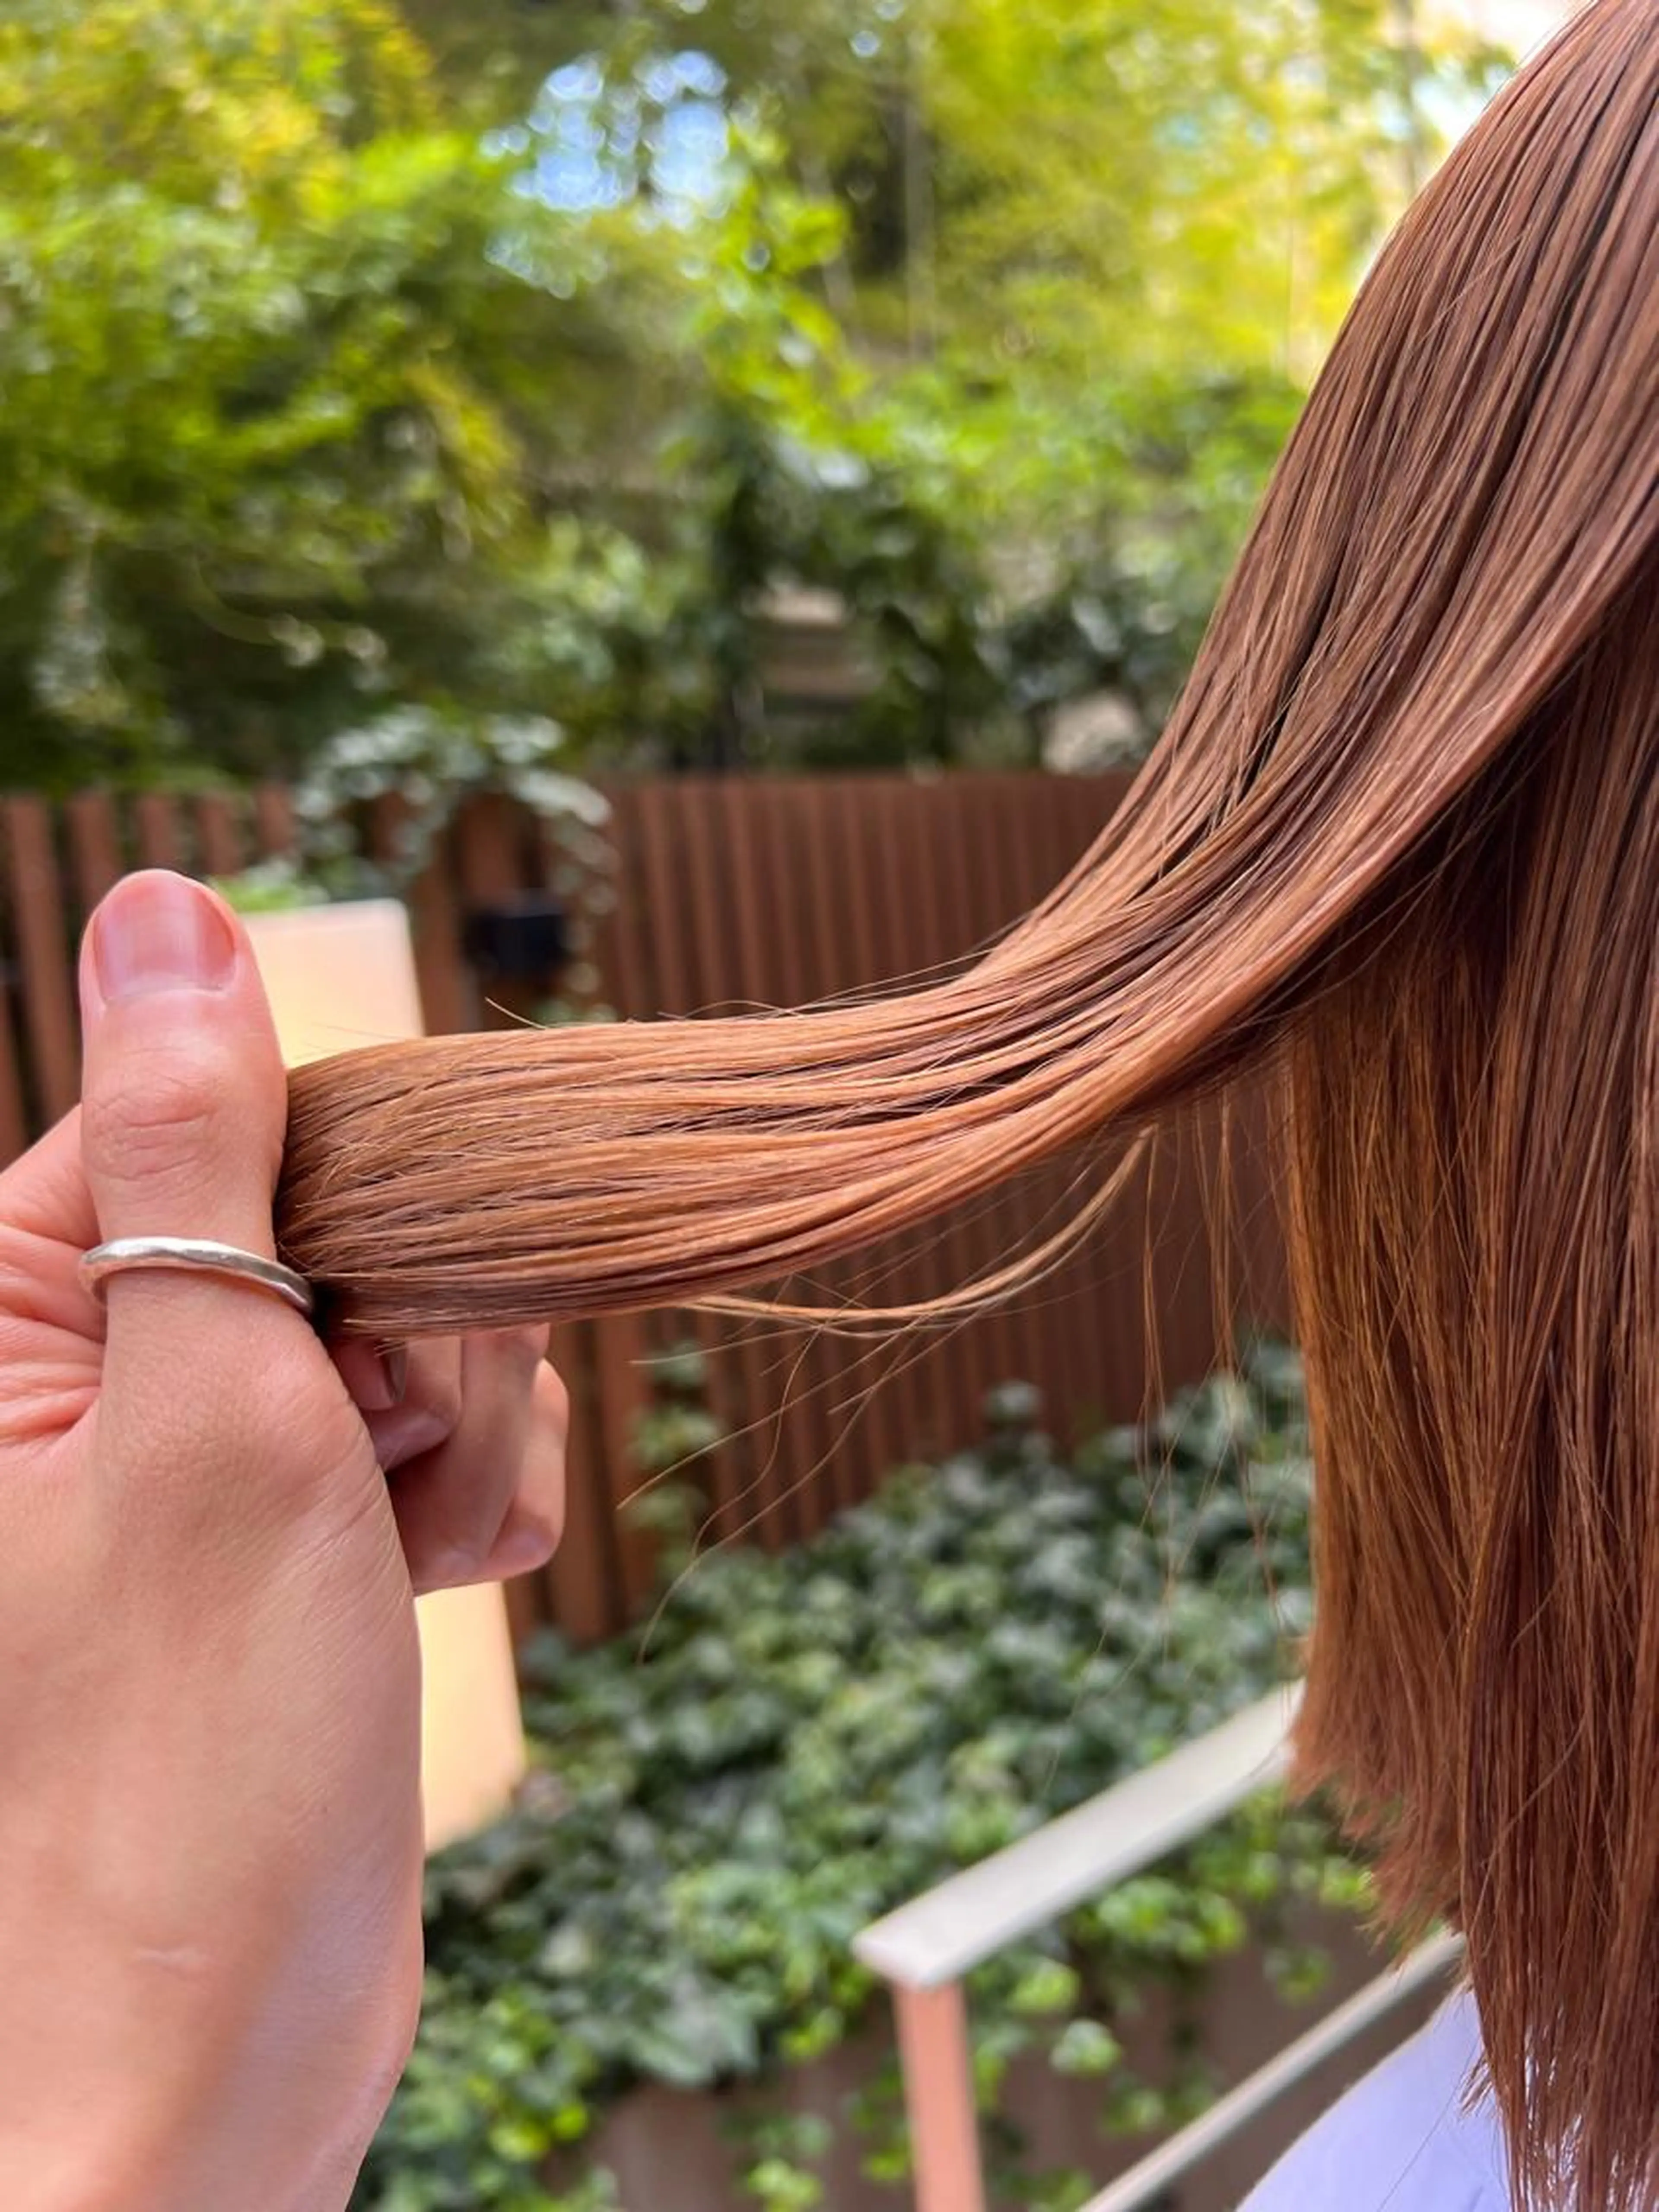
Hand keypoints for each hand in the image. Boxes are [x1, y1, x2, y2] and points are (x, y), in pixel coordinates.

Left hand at [0, 871, 564, 2210]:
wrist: (205, 2056)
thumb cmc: (186, 1759)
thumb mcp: (212, 1403)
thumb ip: (199, 1138)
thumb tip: (162, 897)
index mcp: (14, 1302)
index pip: (228, 1108)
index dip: (358, 1203)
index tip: (377, 1339)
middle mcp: (85, 1357)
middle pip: (342, 1212)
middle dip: (420, 1338)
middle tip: (372, 1476)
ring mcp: (184, 1441)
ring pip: (403, 1319)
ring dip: (453, 1430)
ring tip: (394, 1562)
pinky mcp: (269, 1518)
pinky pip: (413, 1423)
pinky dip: (457, 1497)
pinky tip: (424, 1587)